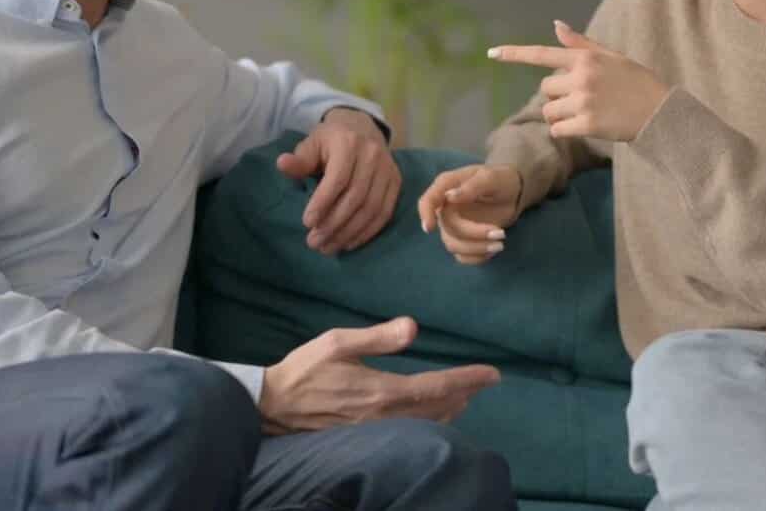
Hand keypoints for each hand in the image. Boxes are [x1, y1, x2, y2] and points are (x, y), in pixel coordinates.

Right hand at [258, 317, 500, 433]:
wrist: (273, 406)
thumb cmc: (305, 369)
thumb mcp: (338, 342)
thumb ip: (378, 337)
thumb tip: (413, 327)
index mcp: (380, 390)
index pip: (436, 387)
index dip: (468, 380)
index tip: (493, 373)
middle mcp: (383, 416)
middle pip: (438, 409)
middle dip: (466, 394)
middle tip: (486, 381)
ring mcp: (376, 432)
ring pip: (426, 424)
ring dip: (451, 410)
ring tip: (467, 396)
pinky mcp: (367, 438)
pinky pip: (410, 431)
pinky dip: (430, 421)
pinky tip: (433, 414)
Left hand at [276, 108, 400, 255]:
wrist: (362, 128)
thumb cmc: (330, 141)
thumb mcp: (311, 145)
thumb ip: (300, 160)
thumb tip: (282, 164)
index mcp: (349, 143)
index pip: (338, 178)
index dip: (323, 202)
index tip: (307, 223)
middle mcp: (372, 155)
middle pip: (356, 197)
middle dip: (334, 224)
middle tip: (313, 242)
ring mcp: (388, 169)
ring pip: (371, 208)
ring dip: (349, 232)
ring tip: (328, 247)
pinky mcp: (396, 182)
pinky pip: (384, 213)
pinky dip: (367, 232)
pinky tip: (349, 243)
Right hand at [417, 164, 522, 264]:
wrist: (513, 193)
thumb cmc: (500, 180)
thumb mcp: (491, 178)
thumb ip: (472, 186)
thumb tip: (450, 197)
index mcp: (447, 187)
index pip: (427, 201)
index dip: (425, 214)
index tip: (429, 229)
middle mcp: (446, 208)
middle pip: (448, 228)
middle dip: (474, 234)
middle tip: (500, 234)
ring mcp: (453, 226)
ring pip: (453, 245)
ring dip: (476, 249)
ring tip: (500, 244)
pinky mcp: (463, 240)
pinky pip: (462, 256)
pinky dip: (477, 257)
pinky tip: (492, 250)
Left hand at [487, 20, 669, 142]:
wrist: (661, 112)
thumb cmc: (635, 82)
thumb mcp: (611, 56)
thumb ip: (581, 44)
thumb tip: (556, 25)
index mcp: (586, 58)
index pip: (542, 54)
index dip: (514, 54)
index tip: (492, 53)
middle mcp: (581, 77)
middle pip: (545, 89)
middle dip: (557, 96)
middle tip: (581, 99)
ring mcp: (583, 101)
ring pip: (549, 111)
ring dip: (559, 116)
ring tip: (585, 114)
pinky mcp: (587, 124)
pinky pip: (557, 130)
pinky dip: (565, 131)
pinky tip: (584, 127)